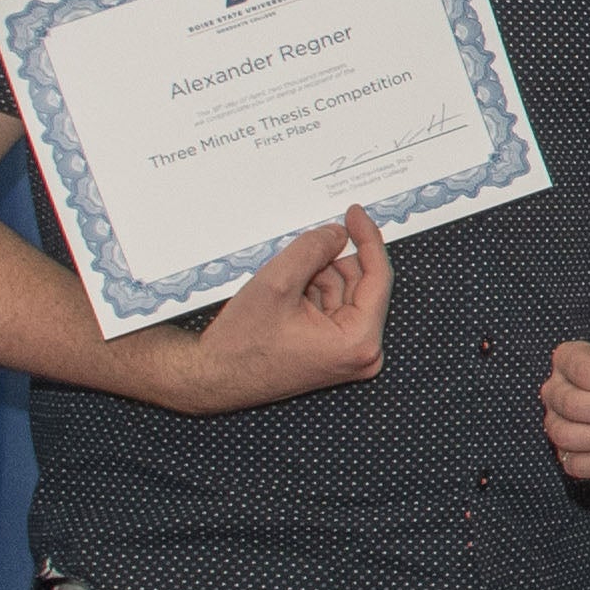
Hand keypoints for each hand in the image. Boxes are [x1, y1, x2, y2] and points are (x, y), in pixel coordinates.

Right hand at [132, 209, 391, 410]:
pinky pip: (333, 307)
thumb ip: (314, 249)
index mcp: (359, 341)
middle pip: (361, 284)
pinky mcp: (332, 352)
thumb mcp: (278, 283)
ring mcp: (348, 354)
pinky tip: (287, 293)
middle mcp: (362, 352)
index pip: (379, 277)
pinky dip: (313, 291)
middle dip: (332, 261)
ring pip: (344, 293)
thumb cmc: (240, 343)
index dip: (368, 239)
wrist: (210, 377)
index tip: (354, 213)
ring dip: (319, 276)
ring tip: (286, 281)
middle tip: (304, 249)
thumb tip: (339, 233)